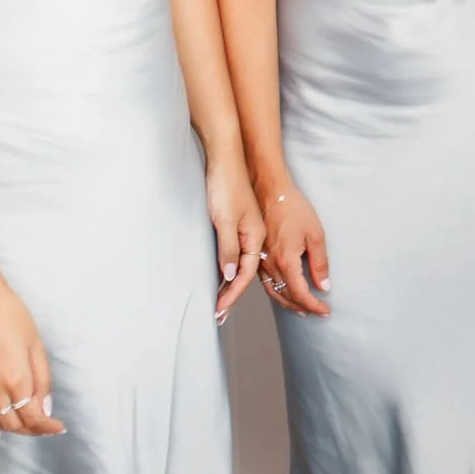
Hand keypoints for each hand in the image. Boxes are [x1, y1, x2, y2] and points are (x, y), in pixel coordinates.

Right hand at [0, 273, 65, 436]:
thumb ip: (42, 379)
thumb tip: (45, 408)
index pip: (33, 416)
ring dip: (10, 428)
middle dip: (32, 428)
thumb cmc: (10, 315)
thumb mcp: (36, 344)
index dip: (47, 427)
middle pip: (13, 422)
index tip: (58, 428)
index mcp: (16, 379)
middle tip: (44, 426)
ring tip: (23, 425)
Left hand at [205, 154, 264, 322]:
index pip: (244, 274)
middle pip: (245, 273)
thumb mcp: (225, 220)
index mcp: (256, 238)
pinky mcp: (239, 225)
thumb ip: (228, 250)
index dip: (232, 294)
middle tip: (219, 314)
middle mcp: (254, 237)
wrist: (227, 159)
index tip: (220, 310)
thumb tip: (231, 277)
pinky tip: (221, 276)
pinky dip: (229, 269)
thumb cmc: (226, 186)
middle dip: (232, 295)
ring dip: (230, 285)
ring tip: (220, 302)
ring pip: (241, 265)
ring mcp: (248, 231)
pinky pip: (236, 255)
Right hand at [258, 181, 331, 316]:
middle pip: (286, 296)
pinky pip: (265, 282)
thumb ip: (319, 263)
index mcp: (286, 261)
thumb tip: (323, 286)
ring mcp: (261, 262)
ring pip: (274, 292)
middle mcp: (270, 265)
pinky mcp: (257, 257)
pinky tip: (283, 292)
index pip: (300, 294)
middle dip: (303, 307)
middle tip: (317, 311)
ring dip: (288, 303)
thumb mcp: (315, 235)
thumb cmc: (293, 209)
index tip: (324, 311)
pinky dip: (276, 293)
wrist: (271, 193)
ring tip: (302, 309)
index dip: (314, 305)